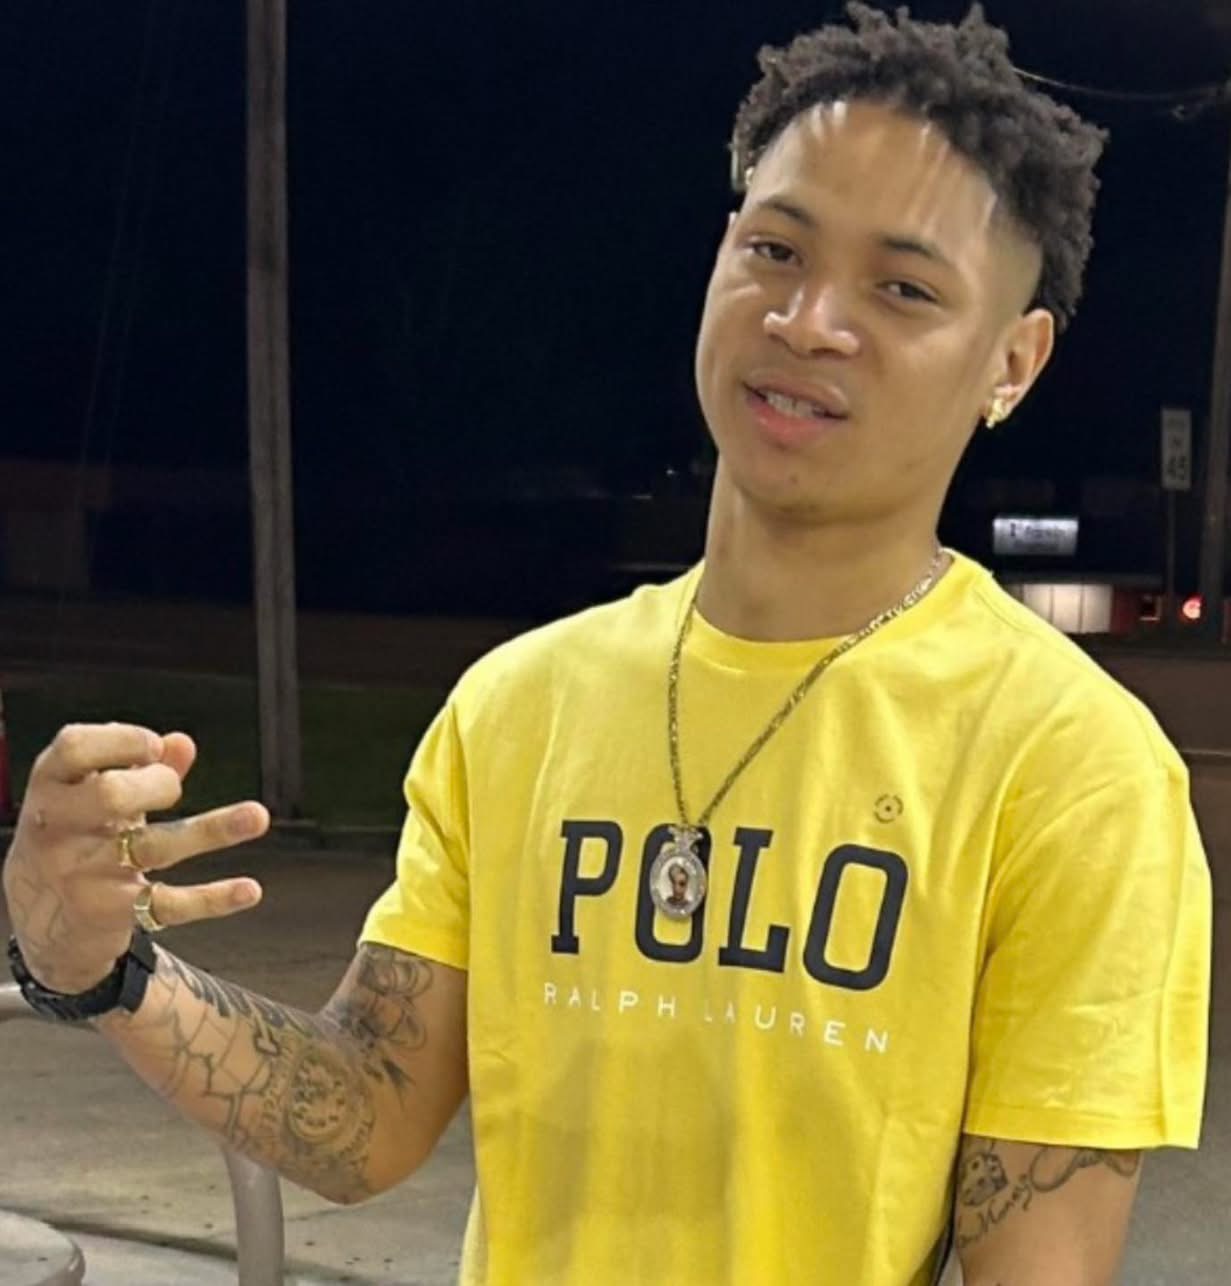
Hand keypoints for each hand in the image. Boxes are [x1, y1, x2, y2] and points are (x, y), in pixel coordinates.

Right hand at [2, 723, 269, 993]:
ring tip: (258, 816)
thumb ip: (138, 767)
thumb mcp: (93, 798)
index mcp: (52, 787)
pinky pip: (166, 903)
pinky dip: (212, 898)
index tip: (154, 746)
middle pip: (110, 794)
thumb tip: (183, 743)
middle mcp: (59, 828)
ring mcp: (83, 873)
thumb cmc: (76, 838)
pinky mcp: (110, 912)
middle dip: (155, 784)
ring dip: (212, 830)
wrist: (39, 921)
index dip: (121, 739)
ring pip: (153, 847)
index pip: (74, 748)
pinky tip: (249, 890)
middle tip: (172, 790)